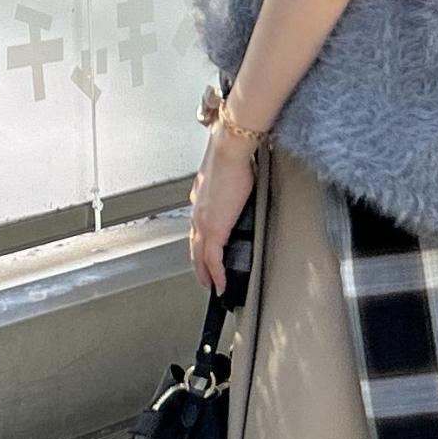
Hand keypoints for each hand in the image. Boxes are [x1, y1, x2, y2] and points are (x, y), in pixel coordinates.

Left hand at [189, 129, 255, 294]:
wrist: (229, 152)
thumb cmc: (232, 157)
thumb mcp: (230, 177)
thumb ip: (232, 189)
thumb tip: (242, 190)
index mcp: (201, 200)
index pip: (198, 229)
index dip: (201, 244)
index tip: (206, 254)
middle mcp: (197, 213)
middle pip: (195, 246)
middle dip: (199, 265)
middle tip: (205, 279)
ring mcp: (203, 222)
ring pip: (200, 256)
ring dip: (205, 274)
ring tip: (213, 286)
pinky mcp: (214, 230)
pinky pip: (213, 260)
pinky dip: (217, 275)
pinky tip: (221, 285)